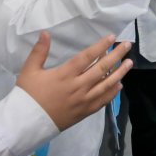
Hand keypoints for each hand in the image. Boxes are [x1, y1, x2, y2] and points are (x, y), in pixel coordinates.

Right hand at [16, 32, 131, 131]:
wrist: (26, 123)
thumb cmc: (28, 95)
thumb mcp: (29, 71)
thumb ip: (39, 51)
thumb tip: (46, 32)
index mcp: (65, 75)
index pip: (87, 57)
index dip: (100, 46)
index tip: (112, 37)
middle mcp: (77, 87)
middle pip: (101, 69)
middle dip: (116, 56)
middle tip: (127, 45)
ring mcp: (83, 100)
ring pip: (106, 85)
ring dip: (119, 73)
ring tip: (129, 63)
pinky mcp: (84, 112)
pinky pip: (102, 101)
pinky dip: (112, 93)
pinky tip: (119, 85)